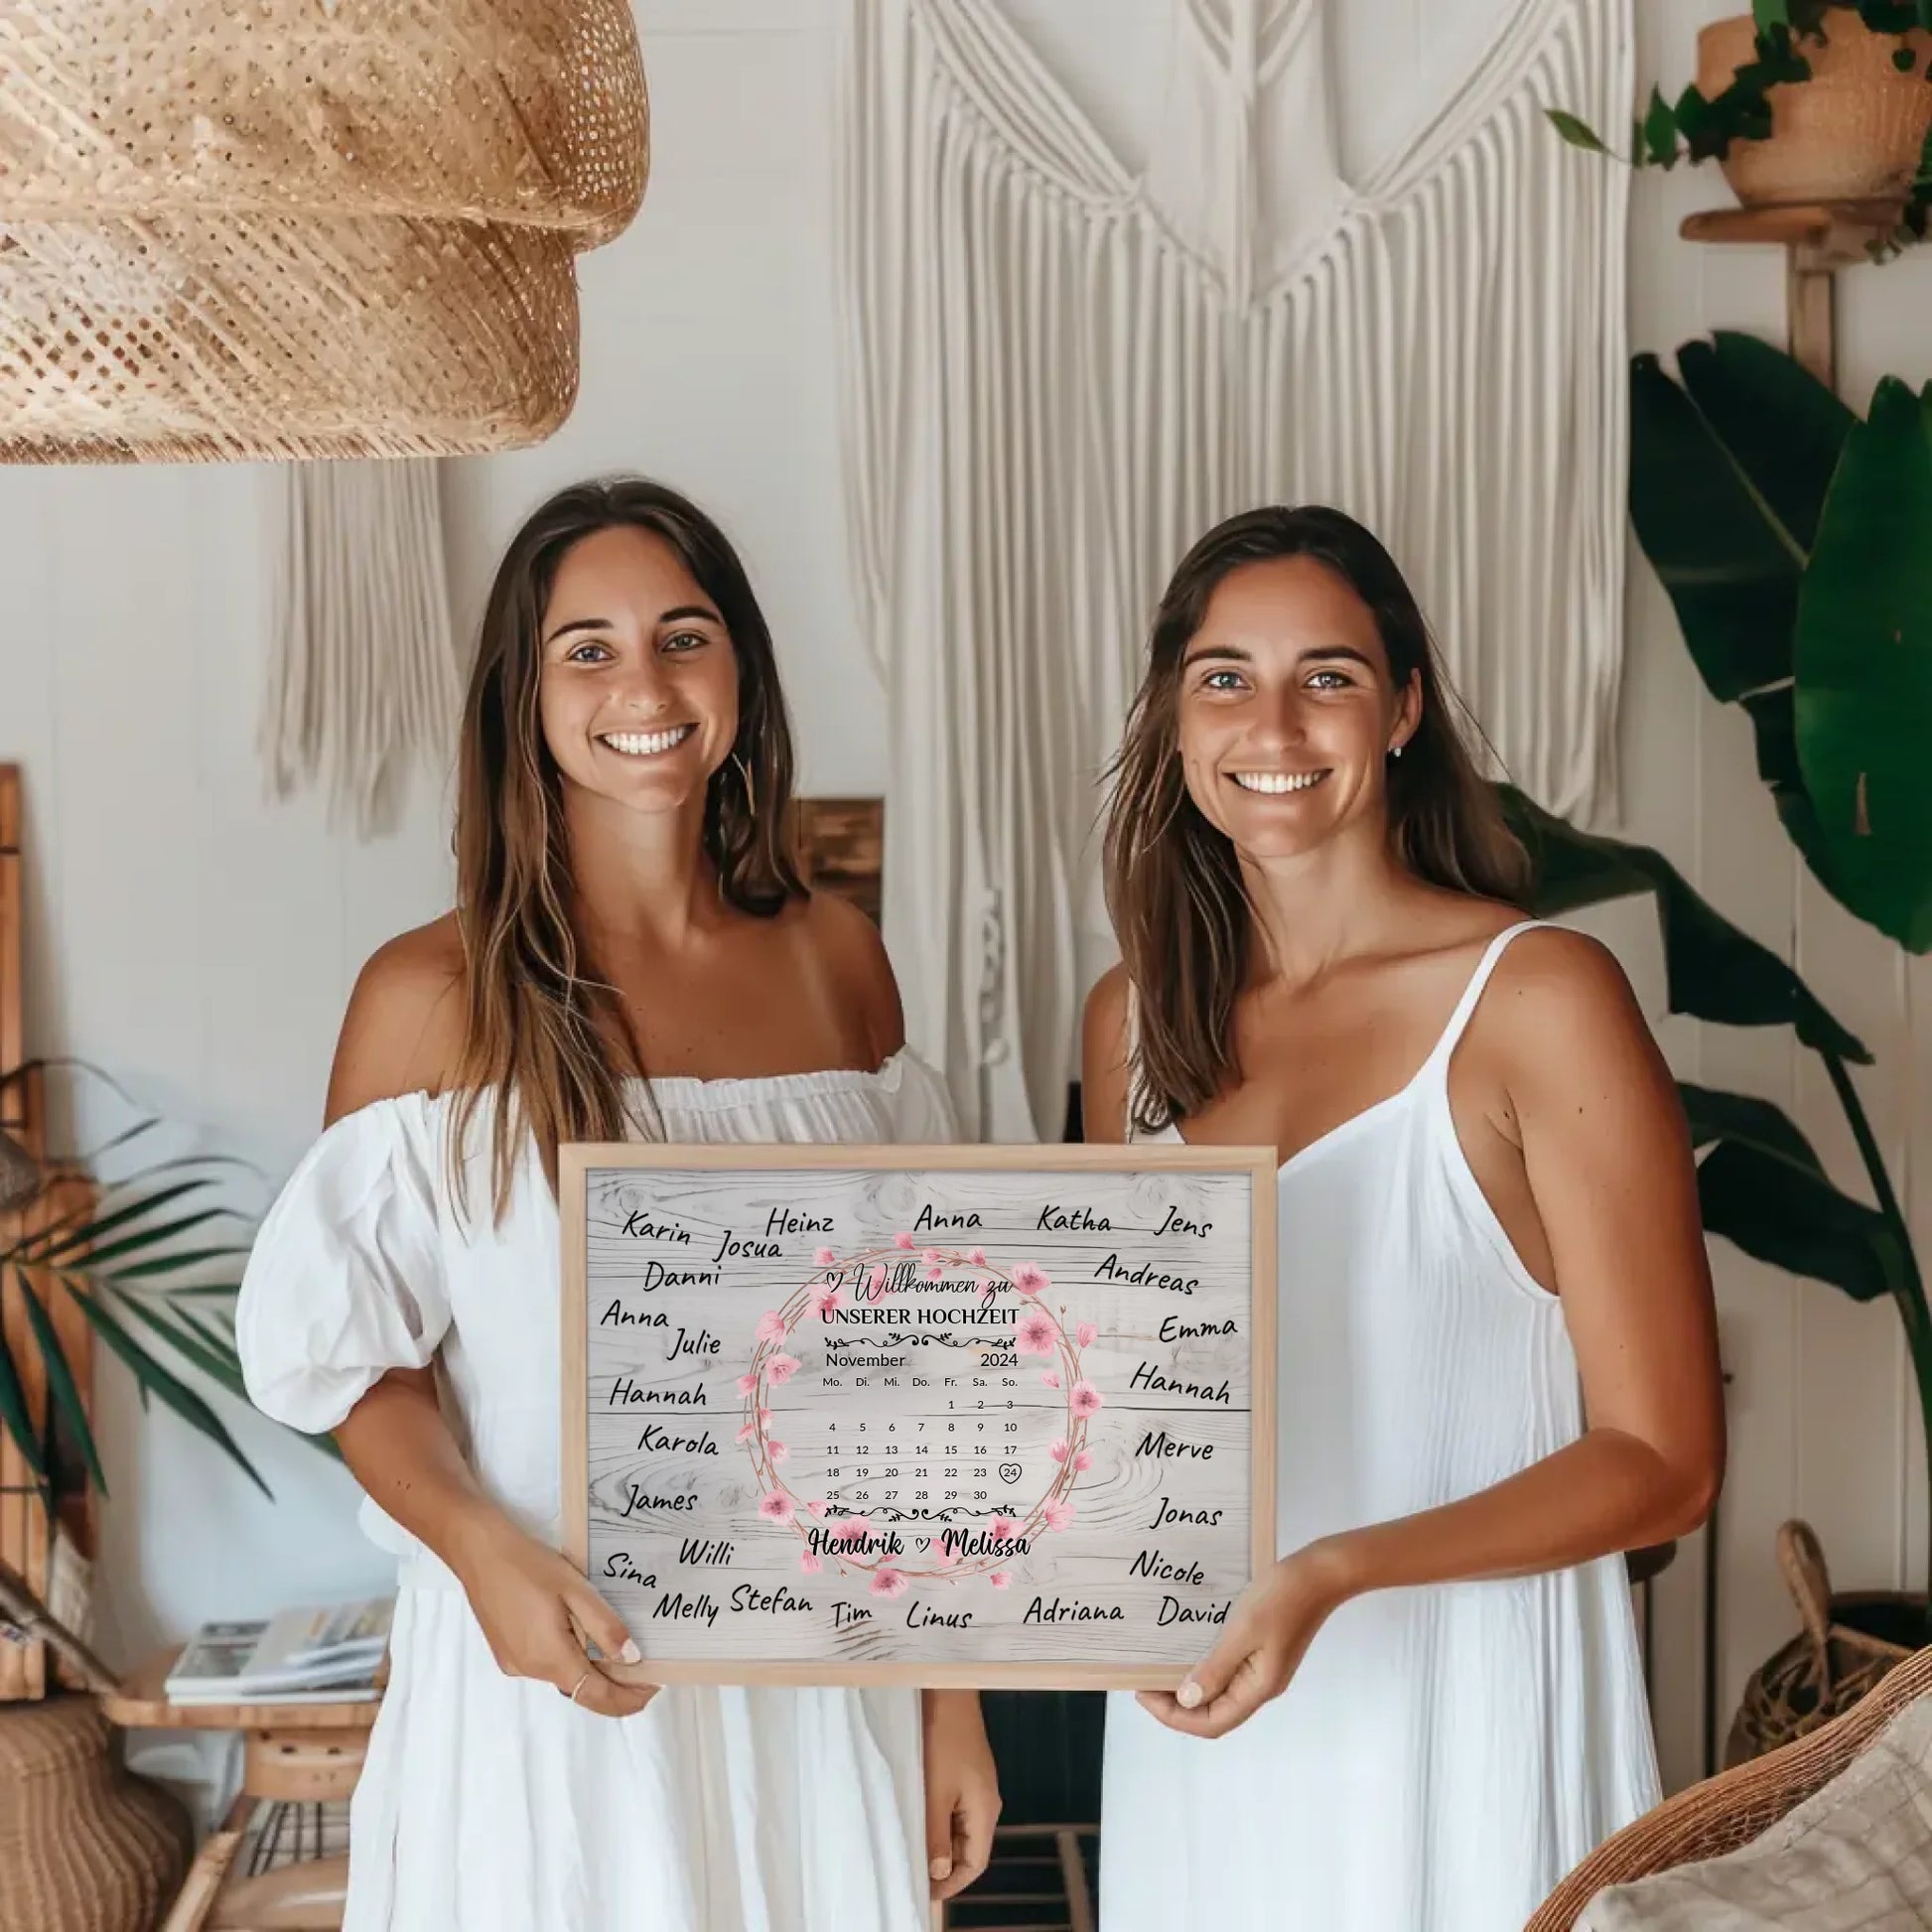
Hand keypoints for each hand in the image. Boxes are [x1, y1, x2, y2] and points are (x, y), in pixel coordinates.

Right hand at [448, 1507, 657, 1719]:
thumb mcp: (575, 1590)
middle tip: (644, 1666)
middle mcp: (530, 1670)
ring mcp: (515, 1663)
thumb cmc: (529, 1565)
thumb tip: (631, 1659)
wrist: (478, 1551)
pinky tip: (579, 1634)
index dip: (627, 1699)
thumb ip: (605, 1627)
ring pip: (563, 1675)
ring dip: (591, 1668)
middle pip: (581, 1689)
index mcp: (550, 1658)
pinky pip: (545, 1663)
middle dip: (614, 1684)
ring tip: (617, 1647)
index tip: (653, 1688)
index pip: (597, 1696)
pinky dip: (568, 1657)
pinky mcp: (507, 1652)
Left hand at [921, 1690, 999, 1901]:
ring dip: (940, 1844)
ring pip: (961, 1829)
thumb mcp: (935, 1793)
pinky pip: (956, 1809)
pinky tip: (920, 1822)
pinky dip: (940, 1823)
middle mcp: (987, 1802)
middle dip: (945, 1867)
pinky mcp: (967, 1772)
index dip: (952, 1883)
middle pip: (970, 1848)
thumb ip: (937, 1834)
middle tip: (914, 1876)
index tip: (926, 1893)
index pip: (975, 1863)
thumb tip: (939, 1871)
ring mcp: (978, 1786)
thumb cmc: (942, 1742)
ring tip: (914, 1854)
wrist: (948, 1693)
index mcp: (985, 1811)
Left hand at [1135, 1541, 1350, 1738]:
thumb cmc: (1281, 1597)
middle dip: (1177, 1704)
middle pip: (1214, 1713)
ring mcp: (1263, 1669)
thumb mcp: (1244, 1630)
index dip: (1174, 1716)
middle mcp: (1261, 1686)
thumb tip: (1186, 1699)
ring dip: (1189, 1687)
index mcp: (1259, 1687)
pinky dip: (1204, 1668)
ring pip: (1220, 1693)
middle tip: (1145, 1681)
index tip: (1143, 1693)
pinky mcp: (1263, 1652)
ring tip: (1159, 1668)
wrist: (1320, 1573)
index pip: (1212, 1722)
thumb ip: (1216, 1667)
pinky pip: (1228, 1672)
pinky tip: (1187, 1650)